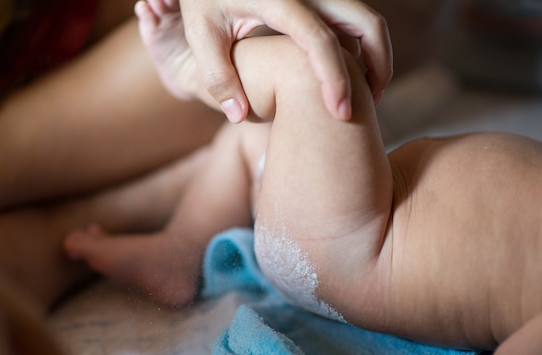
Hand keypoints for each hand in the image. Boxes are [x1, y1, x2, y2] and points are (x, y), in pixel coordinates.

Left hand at [179, 0, 392, 122]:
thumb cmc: (203, 1)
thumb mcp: (200, 33)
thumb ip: (217, 76)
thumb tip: (239, 116)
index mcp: (279, 1)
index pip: (320, 40)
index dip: (334, 78)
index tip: (340, 113)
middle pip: (366, 22)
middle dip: (379, 65)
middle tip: (371, 106)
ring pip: (366, 19)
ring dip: (375, 56)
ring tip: (363, 97)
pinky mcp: (319, 0)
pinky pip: (352, 20)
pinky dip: (360, 47)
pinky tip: (345, 77)